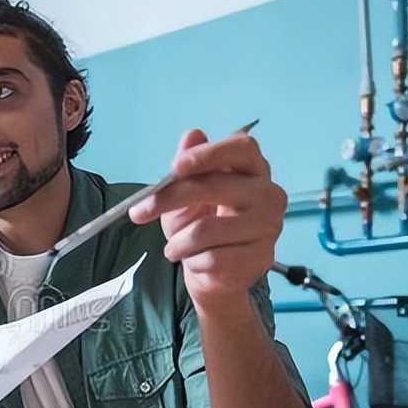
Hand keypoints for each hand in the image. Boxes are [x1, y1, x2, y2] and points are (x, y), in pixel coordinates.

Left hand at [129, 129, 285, 311]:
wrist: (217, 273)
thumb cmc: (202, 226)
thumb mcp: (187, 194)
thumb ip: (188, 166)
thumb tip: (192, 135)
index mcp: (253, 169)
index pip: (240, 148)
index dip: (207, 154)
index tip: (175, 167)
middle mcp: (268, 193)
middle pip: (214, 186)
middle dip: (168, 199)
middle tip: (138, 212)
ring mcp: (269, 226)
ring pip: (206, 229)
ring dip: (178, 242)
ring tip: (174, 248)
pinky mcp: (261, 256)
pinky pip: (213, 258)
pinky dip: (192, 261)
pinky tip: (195, 261)